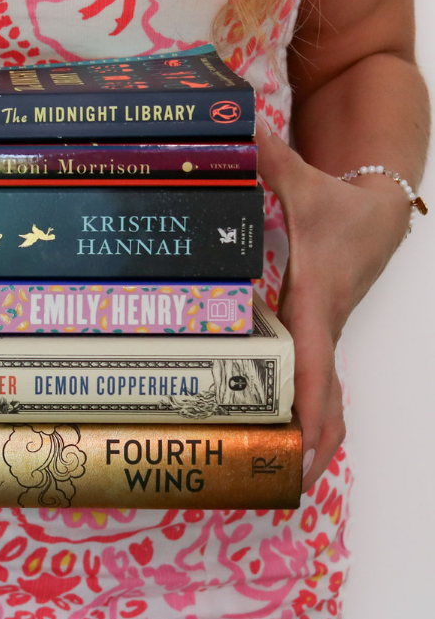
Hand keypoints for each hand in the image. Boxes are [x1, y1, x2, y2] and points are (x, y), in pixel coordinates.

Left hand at [256, 116, 410, 491]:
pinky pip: (319, 380)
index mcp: (318, 299)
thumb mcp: (304, 182)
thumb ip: (268, 160)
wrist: (381, 205)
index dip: (308, 409)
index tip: (301, 452)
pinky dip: (311, 413)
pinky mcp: (322, 329)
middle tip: (283, 487)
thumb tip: (237, 131)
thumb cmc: (341, 203)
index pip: (315, 363)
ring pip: (326, 396)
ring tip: (280, 475)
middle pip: (327, 400)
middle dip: (312, 445)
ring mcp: (326, 332)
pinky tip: (287, 432)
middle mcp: (325, 325)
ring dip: (312, 436)